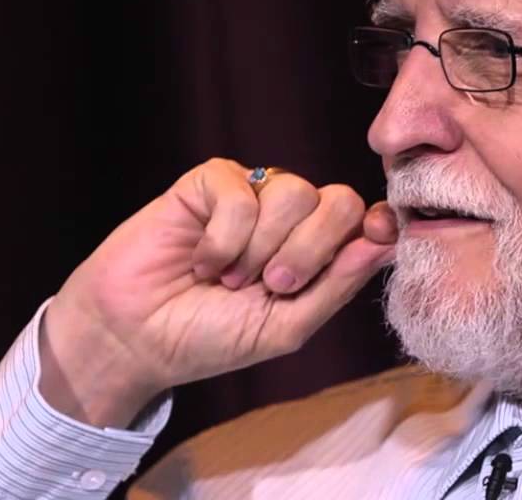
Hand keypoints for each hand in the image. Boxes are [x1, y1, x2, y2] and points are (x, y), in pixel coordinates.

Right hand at [37, 159, 396, 427]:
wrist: (135, 339)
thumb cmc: (210, 337)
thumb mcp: (286, 326)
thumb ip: (337, 284)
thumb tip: (386, 241)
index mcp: (317, 252)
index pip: (365, 220)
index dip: (377, 224)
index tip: (376, 236)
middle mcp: (291, 219)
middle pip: (339, 201)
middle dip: (311, 250)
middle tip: (273, 284)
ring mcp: (252, 195)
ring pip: (295, 192)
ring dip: (261, 248)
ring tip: (229, 278)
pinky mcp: (210, 182)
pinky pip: (242, 191)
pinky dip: (224, 237)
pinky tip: (202, 261)